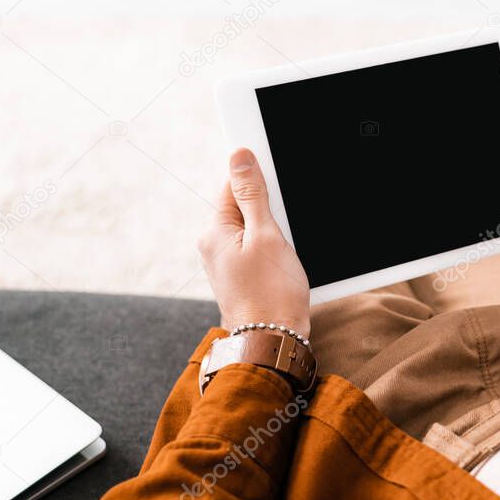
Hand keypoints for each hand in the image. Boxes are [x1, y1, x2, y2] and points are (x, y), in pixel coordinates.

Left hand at [197, 148, 310, 335]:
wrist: (273, 342)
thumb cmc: (271, 294)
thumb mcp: (266, 235)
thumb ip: (253, 195)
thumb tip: (239, 157)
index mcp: (213, 232)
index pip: (232, 186)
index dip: (258, 182)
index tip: (278, 187)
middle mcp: (214, 247)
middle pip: (244, 209)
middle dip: (270, 212)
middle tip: (285, 231)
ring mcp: (227, 264)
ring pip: (254, 232)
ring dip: (275, 234)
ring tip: (285, 255)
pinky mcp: (242, 278)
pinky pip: (258, 251)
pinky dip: (274, 252)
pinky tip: (285, 266)